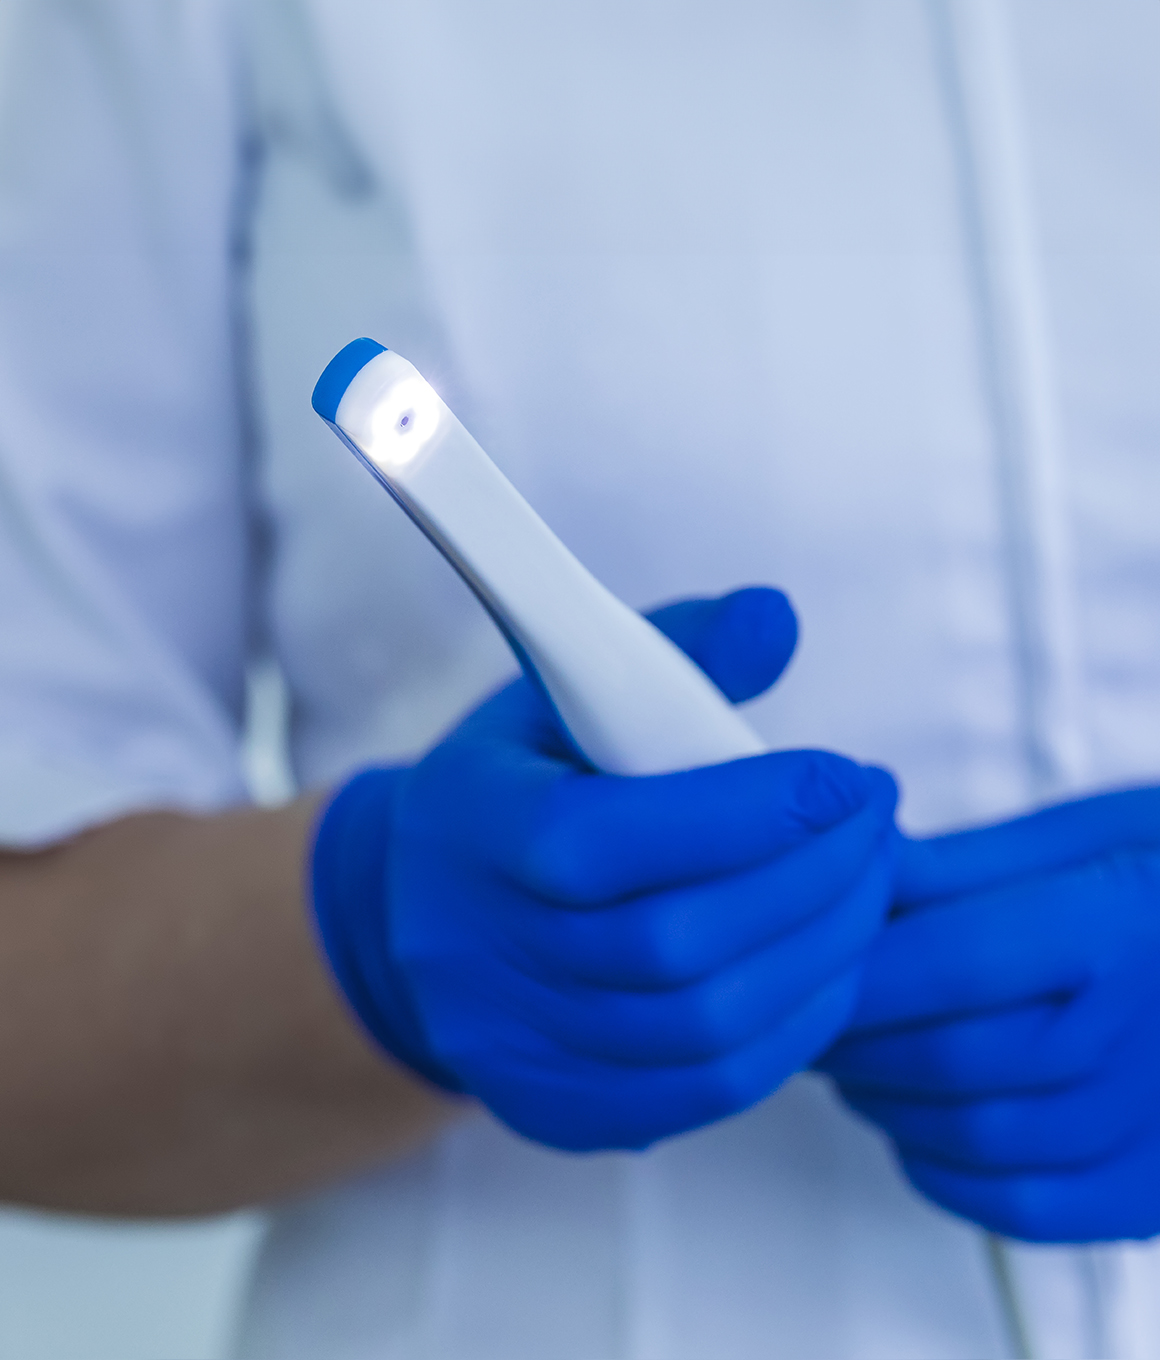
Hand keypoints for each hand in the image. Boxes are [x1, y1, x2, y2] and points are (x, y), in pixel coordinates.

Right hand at [311, 588, 897, 1150]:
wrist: (416, 912)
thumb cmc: (517, 785)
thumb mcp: (565, 693)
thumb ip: (675, 650)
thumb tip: (777, 618)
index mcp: (473, 828)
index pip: (609, 838)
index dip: (747, 812)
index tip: (844, 776)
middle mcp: (478, 952)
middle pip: (673, 943)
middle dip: (812, 880)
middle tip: (878, 825)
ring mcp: (515, 1046)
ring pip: (703, 1028)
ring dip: (820, 956)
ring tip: (869, 888)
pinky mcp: (556, 1108)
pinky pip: (702, 1092)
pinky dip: (792, 1031)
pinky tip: (828, 967)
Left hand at [819, 788, 1159, 1240]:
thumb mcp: (1089, 833)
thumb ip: (963, 866)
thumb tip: (853, 875)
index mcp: (1122, 925)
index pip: (949, 962)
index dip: (856, 971)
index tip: (801, 962)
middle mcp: (1146, 1037)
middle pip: (947, 1059)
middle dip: (852, 1039)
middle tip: (811, 1012)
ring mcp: (1158, 1127)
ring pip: (970, 1138)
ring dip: (883, 1102)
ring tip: (856, 1059)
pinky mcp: (1153, 1189)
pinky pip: (1019, 1208)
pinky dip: (941, 1169)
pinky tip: (917, 1123)